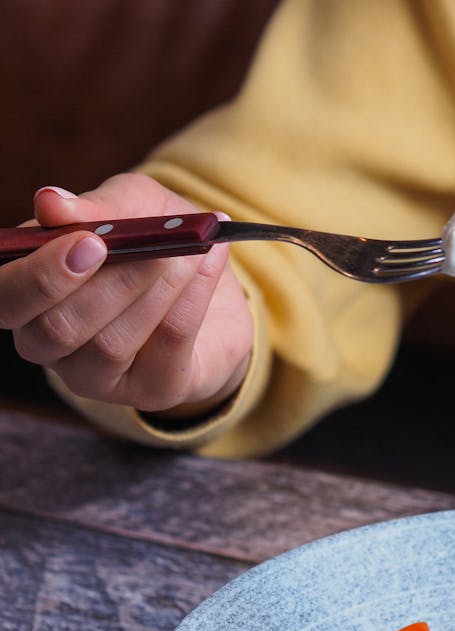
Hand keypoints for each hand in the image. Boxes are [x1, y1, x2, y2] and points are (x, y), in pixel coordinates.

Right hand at [2, 173, 252, 419]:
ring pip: (111, 343)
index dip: (38, 276)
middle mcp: (50, 344)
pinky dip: (189, 300)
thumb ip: (96, 207)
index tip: (86, 242)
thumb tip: (50, 203)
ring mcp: (98, 376)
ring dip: (154, 288)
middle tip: (142, 246)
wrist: (219, 289)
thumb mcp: (132, 207)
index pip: (6, 299)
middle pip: (54, 331)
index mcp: (28, 295)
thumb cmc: (157, 241)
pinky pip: (165, 346)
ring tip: (188, 249)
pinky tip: (205, 265)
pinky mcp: (150, 390)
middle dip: (103, 285)